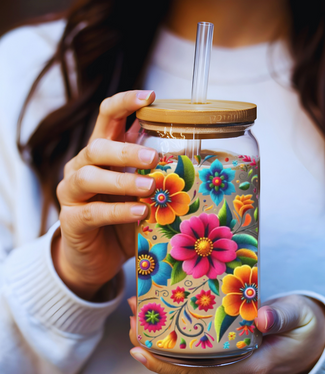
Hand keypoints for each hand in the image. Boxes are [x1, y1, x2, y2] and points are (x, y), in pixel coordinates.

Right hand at [52, 90, 157, 299]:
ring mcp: (72, 193)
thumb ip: (152, 172)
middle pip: (97, 146)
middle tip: (154, 159)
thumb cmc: (124, 219)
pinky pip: (92, 212)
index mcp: (102, 154)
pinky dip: (118, 211)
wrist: (98, 257)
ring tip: (150, 188)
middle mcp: (82, 167)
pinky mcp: (71, 220)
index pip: (107, 118)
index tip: (149, 95)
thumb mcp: (140, 192)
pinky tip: (140, 212)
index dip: (124, 103)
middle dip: (126, 150)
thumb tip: (185, 153)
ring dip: (122, 181)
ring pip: (90, 176)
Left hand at [128, 294, 324, 373]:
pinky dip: (181, 335)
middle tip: (133, 318)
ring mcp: (235, 362)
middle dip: (157, 347)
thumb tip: (261, 318)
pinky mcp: (234, 352)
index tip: (140, 351)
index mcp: (254, 364)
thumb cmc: (309, 328)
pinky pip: (203, 349)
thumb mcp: (301, 317)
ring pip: (193, 358)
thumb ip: (282, 317)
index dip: (170, 365)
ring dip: (164, 338)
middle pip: (190, 366)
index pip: (205, 372)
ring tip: (141, 312)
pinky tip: (167, 315)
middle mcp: (239, 369)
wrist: (317, 341)